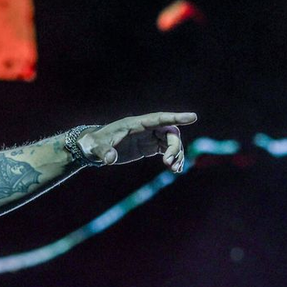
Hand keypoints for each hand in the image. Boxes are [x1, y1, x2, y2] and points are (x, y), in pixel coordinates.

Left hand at [78, 112, 197, 172]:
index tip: (193, 117)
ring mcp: (149, 137)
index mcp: (136, 124)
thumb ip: (104, 152)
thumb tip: (110, 159)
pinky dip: (174, 159)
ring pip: (172, 142)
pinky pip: (168, 150)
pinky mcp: (150, 147)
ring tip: (174, 170)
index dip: (176, 118)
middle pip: (170, 133)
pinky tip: (176, 170)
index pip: (159, 118)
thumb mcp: (97, 148)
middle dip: (175, 147)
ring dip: (177, 155)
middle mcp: (146, 128)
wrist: (94, 148)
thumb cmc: (95, 144)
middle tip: (169, 164)